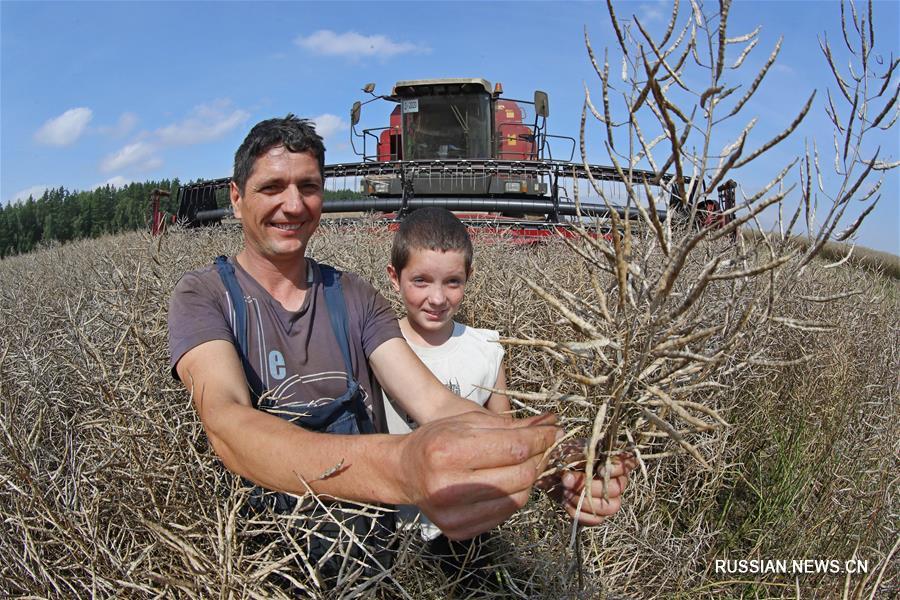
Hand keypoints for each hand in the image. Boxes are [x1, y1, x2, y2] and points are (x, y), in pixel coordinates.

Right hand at [399, 411, 558, 539]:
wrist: (404, 472)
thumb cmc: (436, 440)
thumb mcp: (468, 422)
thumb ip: (509, 424)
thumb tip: (549, 423)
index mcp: (449, 451)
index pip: (513, 448)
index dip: (540, 440)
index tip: (554, 432)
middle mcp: (449, 486)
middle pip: (520, 475)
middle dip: (538, 458)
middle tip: (543, 447)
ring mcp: (454, 514)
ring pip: (517, 498)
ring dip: (529, 479)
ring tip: (526, 463)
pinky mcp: (459, 531)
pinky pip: (504, 514)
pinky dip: (513, 496)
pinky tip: (507, 482)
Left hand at [558, 454, 635, 525]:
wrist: (546, 471)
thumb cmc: (561, 457)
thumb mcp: (571, 450)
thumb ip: (585, 455)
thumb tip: (596, 465)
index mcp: (611, 461)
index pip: (628, 463)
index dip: (617, 469)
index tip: (599, 470)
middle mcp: (614, 480)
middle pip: (617, 488)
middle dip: (591, 487)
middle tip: (567, 480)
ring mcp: (606, 499)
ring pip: (611, 507)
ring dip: (585, 501)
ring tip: (566, 493)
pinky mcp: (594, 513)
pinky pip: (597, 520)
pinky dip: (580, 514)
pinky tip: (567, 504)